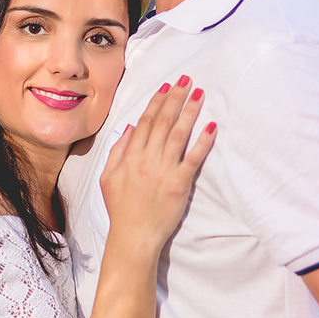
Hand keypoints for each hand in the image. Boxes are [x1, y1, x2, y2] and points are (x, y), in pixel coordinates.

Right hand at [100, 75, 214, 252]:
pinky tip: (210, 125)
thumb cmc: (121, 210)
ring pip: (178, 135)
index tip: (167, 87)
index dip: (157, 102)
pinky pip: (193, 158)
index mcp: (129, 157)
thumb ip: (118, 151)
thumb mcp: (108, 178)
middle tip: (186, 80)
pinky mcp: (179, 185)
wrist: (133, 237)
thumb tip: (131, 128)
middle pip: (163, 122)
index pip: (145, 122)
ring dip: (189, 112)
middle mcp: (146, 160)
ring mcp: (163, 171)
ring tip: (199, 94)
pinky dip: (202, 141)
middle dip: (175, 98)